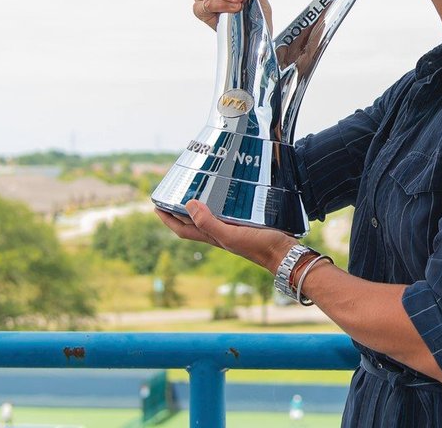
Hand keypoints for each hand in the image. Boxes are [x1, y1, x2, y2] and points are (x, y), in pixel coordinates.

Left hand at [155, 200, 296, 272]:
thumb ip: (209, 223)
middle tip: (172, 192)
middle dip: (179, 210)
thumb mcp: (231, 235)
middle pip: (192, 222)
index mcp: (212, 237)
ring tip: (193, 189)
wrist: (285, 253)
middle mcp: (219, 233)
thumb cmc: (259, 247)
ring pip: (208, 216)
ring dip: (198, 205)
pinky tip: (224, 193)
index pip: (182, 228)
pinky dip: (218, 203)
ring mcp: (232, 228)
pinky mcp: (245, 222)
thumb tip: (188, 205)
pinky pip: (225, 211)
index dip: (167, 219)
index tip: (156, 205)